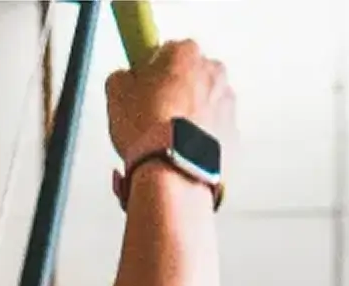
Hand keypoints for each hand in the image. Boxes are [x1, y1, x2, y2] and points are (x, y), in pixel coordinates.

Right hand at [105, 40, 235, 163]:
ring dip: (187, 118)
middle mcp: (214, 74)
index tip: (141, 84)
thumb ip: (122, 77)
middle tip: (149, 116)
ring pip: (203, 106)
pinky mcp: (232, 136)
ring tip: (162, 141)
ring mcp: (227, 105)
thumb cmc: (150, 131)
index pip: (167, 51)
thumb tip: (124, 79)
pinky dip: (198, 141)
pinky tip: (178, 154)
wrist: (173, 172)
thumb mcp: (116, 94)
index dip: (150, 70)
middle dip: (173, 93)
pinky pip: (212, 133)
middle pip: (190, 77)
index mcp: (186, 54)